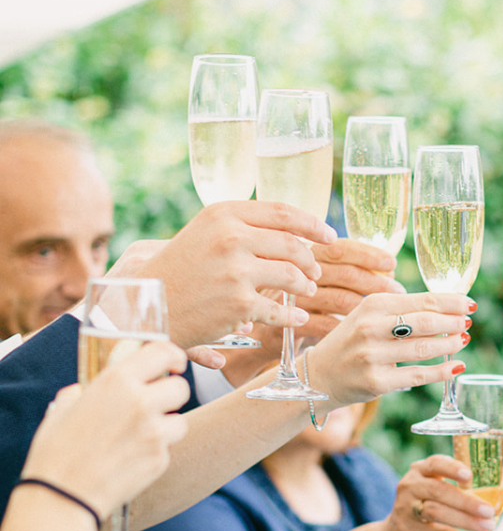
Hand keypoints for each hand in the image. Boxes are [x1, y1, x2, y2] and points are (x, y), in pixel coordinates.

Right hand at [21, 342, 189, 520]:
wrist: (62, 497)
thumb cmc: (55, 452)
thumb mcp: (62, 410)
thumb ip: (81, 393)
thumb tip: (82, 391)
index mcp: (116, 381)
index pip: (163, 352)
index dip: (173, 356)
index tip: (174, 363)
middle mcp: (141, 402)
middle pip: (181, 387)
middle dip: (171, 394)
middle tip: (157, 403)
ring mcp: (154, 433)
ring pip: (179, 420)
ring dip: (166, 425)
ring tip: (140, 435)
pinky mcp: (159, 460)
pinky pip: (167, 448)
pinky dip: (155, 451)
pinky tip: (131, 458)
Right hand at [116, 202, 337, 349]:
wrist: (145, 305)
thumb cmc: (176, 270)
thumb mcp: (204, 234)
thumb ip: (240, 227)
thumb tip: (289, 229)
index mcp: (223, 213)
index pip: (283, 212)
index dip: (313, 224)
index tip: (329, 235)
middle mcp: (231, 237)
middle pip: (292, 245)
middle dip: (310, 260)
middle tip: (315, 271)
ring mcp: (236, 271)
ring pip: (292, 277)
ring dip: (304, 287)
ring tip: (305, 292)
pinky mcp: (239, 304)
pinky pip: (279, 310)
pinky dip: (292, 316)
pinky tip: (297, 318)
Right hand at [248, 239, 407, 371]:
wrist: (255, 334)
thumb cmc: (295, 304)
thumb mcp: (313, 281)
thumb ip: (342, 271)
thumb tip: (387, 269)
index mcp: (304, 255)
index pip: (340, 248)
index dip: (368, 254)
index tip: (391, 263)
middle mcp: (296, 272)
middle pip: (344, 272)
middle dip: (375, 282)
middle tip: (398, 291)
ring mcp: (290, 298)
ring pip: (338, 298)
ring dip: (366, 305)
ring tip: (386, 314)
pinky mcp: (286, 324)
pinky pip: (325, 325)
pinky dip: (347, 328)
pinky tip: (362, 332)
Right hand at [307, 292, 472, 406]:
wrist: (319, 375)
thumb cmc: (351, 341)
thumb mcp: (367, 316)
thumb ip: (399, 309)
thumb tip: (445, 307)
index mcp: (372, 304)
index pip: (421, 300)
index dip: (451, 302)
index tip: (469, 304)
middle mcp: (370, 327)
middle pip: (426, 322)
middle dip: (453, 322)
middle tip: (467, 322)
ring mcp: (372, 355)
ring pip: (424, 348)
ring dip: (450, 345)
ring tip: (463, 340)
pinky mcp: (377, 382)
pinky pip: (418, 375)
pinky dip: (442, 371)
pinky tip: (456, 366)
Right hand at [380, 455, 493, 530]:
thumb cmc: (426, 507)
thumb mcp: (434, 490)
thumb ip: (456, 487)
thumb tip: (495, 497)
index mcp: (420, 471)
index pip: (435, 464)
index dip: (452, 468)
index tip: (469, 476)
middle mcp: (410, 486)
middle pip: (438, 491)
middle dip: (466, 501)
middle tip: (489, 511)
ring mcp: (406, 509)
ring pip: (437, 513)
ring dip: (467, 521)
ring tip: (489, 526)